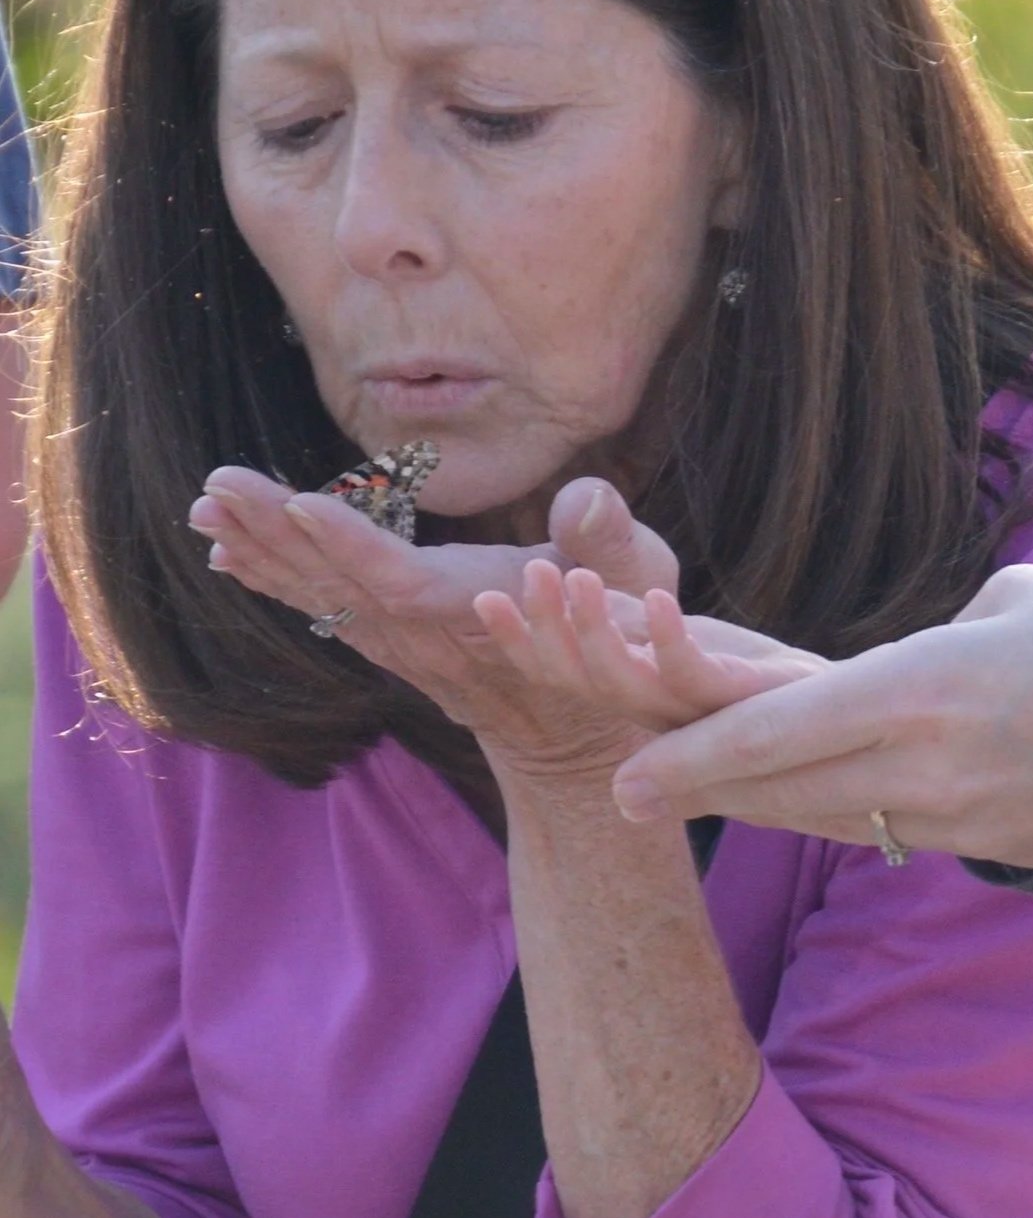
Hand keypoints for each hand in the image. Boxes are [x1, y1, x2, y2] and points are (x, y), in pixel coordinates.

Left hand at [192, 466, 691, 783]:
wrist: (587, 727)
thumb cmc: (622, 633)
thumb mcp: (640, 580)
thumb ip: (610, 538)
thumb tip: (584, 495)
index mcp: (479, 613)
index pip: (400, 581)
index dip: (348, 545)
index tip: (295, 505)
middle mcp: (428, 638)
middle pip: (339, 587)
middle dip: (275, 535)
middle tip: (215, 490)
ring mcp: (405, 646)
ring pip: (323, 599)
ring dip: (262, 554)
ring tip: (207, 512)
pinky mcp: (396, 644)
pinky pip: (326, 610)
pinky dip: (278, 579)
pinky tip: (236, 556)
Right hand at [476, 563, 825, 732]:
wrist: (826, 712)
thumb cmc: (740, 672)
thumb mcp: (667, 632)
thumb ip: (617, 614)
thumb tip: (563, 572)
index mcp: (627, 691)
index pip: (559, 670)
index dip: (519, 641)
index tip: (485, 598)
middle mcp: (648, 709)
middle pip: (579, 678)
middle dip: (546, 630)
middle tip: (528, 572)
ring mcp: (690, 711)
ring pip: (624, 682)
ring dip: (595, 633)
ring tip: (579, 580)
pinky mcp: (737, 701)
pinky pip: (693, 677)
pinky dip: (671, 640)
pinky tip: (659, 603)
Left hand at [611, 561, 1032, 848]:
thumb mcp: (1013, 602)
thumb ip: (930, 643)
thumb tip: (895, 679)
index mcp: (925, 685)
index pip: (777, 729)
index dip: (691, 754)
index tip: (622, 773)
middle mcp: (929, 765)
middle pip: (783, 788)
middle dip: (700, 788)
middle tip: (626, 789)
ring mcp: (961, 819)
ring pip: (832, 816)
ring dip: (766, 803)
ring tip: (706, 789)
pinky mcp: (993, 847)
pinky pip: (894, 829)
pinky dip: (843, 811)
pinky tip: (818, 796)